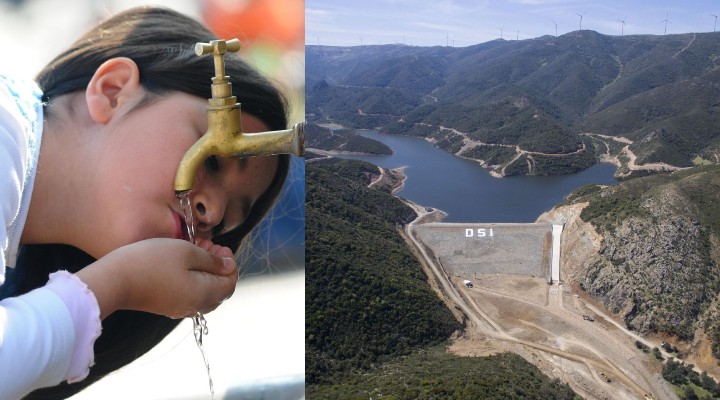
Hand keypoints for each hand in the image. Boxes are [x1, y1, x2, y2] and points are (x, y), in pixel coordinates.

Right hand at [76, 238, 237, 318]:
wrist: (115, 280)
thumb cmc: (152, 261)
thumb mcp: (187, 252)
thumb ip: (212, 260)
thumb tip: (229, 266)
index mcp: (206, 294)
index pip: (231, 282)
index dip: (230, 263)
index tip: (219, 246)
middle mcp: (196, 306)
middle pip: (220, 288)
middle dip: (218, 266)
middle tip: (206, 245)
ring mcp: (180, 308)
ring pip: (205, 291)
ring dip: (204, 270)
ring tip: (193, 250)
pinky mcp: (166, 305)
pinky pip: (189, 294)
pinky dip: (192, 278)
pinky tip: (180, 262)